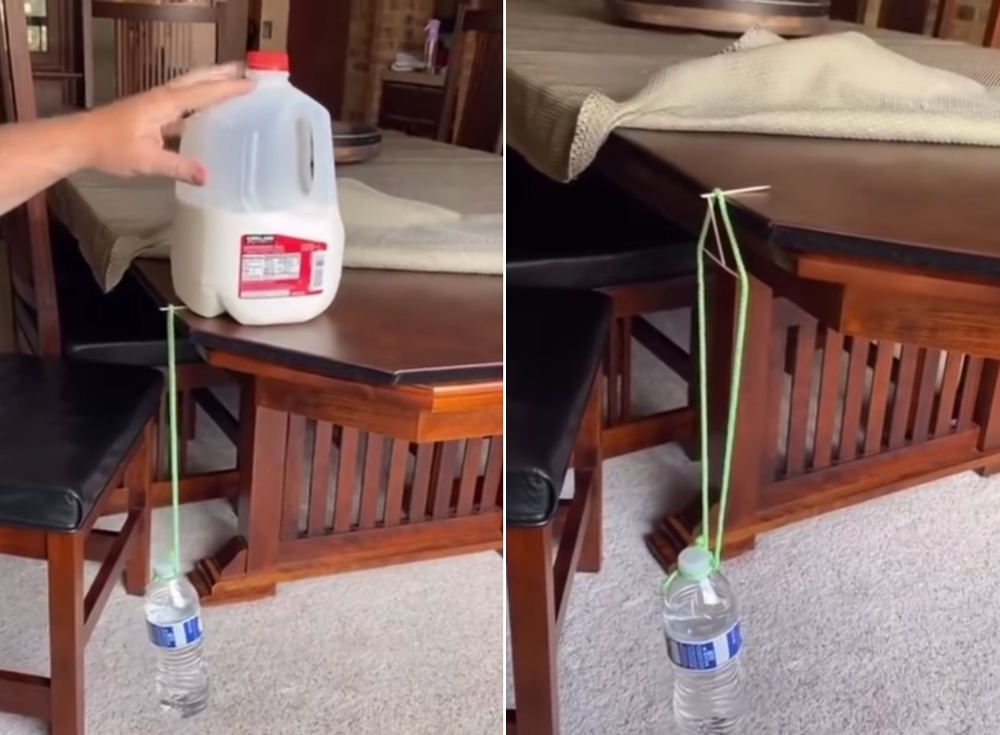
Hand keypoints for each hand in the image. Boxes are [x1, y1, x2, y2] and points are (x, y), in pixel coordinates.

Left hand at [82, 64, 252, 184]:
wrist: (80, 141)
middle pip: (197, 80)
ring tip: (232, 81)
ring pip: (190, 88)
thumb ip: (178, 167)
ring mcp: (156, 105)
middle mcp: (162, 98)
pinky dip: (199, 101)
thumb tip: (207, 177)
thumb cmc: (111, 147)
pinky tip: (207, 112)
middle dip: (221, 74)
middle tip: (247, 70)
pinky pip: (183, 103)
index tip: (251, 84)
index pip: (203, 93)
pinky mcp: (152, 114)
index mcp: (165, 104)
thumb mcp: (147, 160)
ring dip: (211, 83)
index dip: (228, 89)